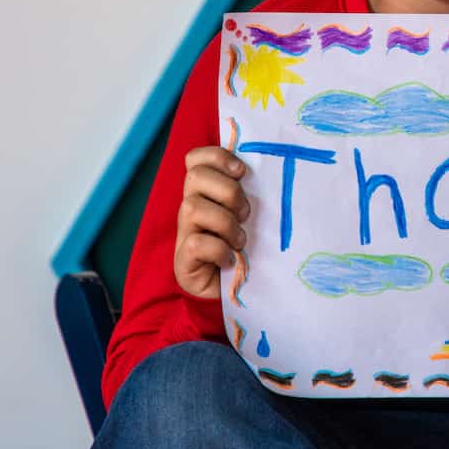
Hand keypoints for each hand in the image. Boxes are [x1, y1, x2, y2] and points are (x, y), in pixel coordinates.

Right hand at [174, 146, 250, 298]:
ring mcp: (184, 233)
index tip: (242, 171)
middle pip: (195, 177)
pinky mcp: (183, 260)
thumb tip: (266, 168)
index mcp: (206, 192)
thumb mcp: (250, 216)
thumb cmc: (246, 249)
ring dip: (225, 223)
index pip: (195, 159)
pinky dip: (220, 250)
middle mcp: (190, 208)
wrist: (236, 292)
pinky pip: (196, 243)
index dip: (216, 157)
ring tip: (240, 241)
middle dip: (228, 192)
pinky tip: (230, 260)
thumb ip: (248, 192)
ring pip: (193, 208)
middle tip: (245, 214)